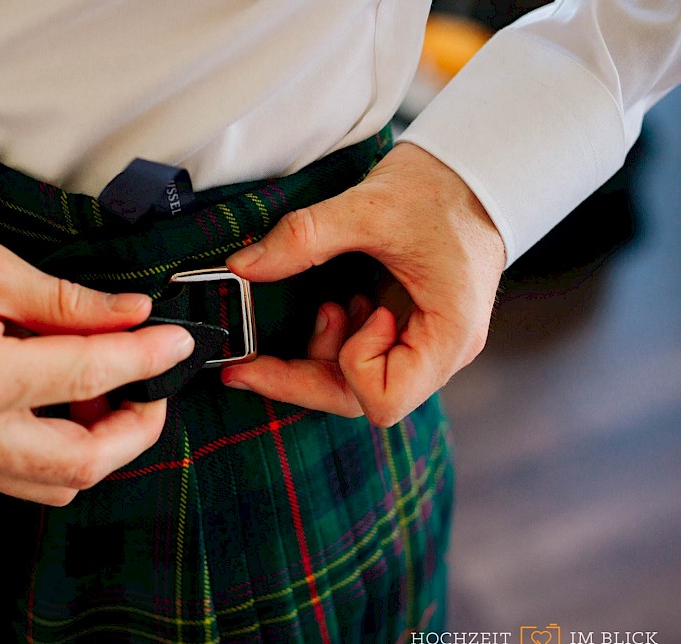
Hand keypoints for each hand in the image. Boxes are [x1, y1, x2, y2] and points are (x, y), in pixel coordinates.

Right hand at [0, 235, 193, 504]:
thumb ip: (65, 299)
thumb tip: (131, 314)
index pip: (90, 374)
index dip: (147, 357)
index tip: (178, 341)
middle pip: (85, 459)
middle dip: (140, 425)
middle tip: (158, 384)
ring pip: (61, 480)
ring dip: (105, 446)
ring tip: (114, 393)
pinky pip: (29, 480)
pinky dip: (67, 454)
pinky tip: (73, 409)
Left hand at [223, 142, 505, 425]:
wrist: (472, 173)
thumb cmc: (440, 191)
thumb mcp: (368, 207)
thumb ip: (303, 238)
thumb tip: (242, 267)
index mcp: (448, 334)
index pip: (386, 398)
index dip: (352, 365)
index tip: (353, 308)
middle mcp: (439, 353)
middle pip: (361, 399)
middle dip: (300, 380)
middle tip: (247, 366)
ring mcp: (423, 346)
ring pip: (355, 385)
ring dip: (320, 356)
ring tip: (324, 308)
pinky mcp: (406, 335)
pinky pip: (361, 360)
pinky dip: (335, 342)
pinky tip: (337, 306)